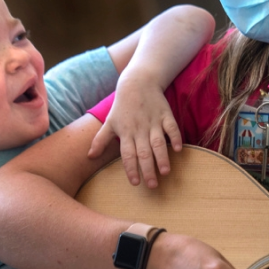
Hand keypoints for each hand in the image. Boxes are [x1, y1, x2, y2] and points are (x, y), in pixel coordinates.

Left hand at [88, 72, 181, 187]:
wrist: (138, 82)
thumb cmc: (122, 105)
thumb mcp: (109, 122)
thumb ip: (100, 140)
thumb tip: (89, 156)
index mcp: (126, 132)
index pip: (128, 154)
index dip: (131, 169)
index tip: (135, 183)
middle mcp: (140, 129)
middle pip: (144, 152)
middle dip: (148, 169)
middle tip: (152, 186)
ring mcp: (153, 122)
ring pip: (158, 142)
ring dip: (162, 157)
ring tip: (165, 172)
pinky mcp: (165, 115)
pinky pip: (172, 127)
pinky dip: (176, 137)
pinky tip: (179, 149)